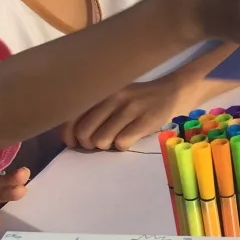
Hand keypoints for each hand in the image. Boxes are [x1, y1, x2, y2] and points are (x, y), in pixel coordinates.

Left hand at [61, 48, 232, 152]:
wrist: (171, 92)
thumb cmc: (135, 99)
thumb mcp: (112, 97)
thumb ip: (91, 111)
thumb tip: (71, 137)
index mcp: (100, 92)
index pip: (71, 116)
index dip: (69, 135)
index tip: (74, 142)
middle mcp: (112, 98)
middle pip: (84, 133)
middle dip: (88, 144)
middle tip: (97, 143)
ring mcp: (129, 109)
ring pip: (101, 141)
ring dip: (106, 146)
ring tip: (114, 140)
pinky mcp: (144, 121)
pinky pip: (122, 143)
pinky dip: (122, 146)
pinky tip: (128, 139)